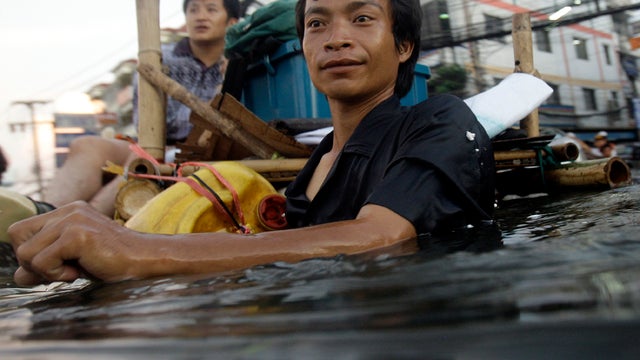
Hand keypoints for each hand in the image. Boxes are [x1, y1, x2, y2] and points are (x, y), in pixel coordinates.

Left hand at [9, 201, 145, 284]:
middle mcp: (68, 211)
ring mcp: (72, 220)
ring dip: (46, 271)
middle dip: (32, 261)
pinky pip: (42, 262)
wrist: (142, 260)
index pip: (21, 230)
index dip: (28, 252)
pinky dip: (56, 274)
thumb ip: (44, 264)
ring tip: (73, 269)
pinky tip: (79, 271)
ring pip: (26, 253)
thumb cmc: (112, 261)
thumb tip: (19, 277)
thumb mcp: (72, 260)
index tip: (54, 264)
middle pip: (17, 238)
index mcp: (67, 212)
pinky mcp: (77, 235)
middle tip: (61, 269)